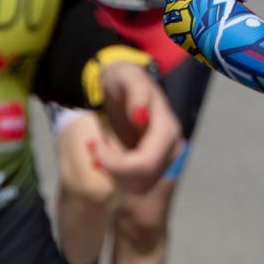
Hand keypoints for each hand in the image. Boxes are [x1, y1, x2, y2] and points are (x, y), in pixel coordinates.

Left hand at [93, 62, 182, 193]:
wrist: (122, 85)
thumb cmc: (123, 79)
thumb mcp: (127, 76)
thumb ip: (137, 92)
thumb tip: (141, 116)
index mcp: (168, 128)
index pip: (146, 163)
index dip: (117, 164)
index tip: (93, 145)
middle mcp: (170, 148)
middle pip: (143, 178)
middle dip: (113, 169)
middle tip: (93, 147)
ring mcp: (163, 159)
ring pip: (139, 186)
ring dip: (113, 174)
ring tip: (99, 149)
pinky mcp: (152, 167)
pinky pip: (135, 185)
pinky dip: (116, 176)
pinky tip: (105, 157)